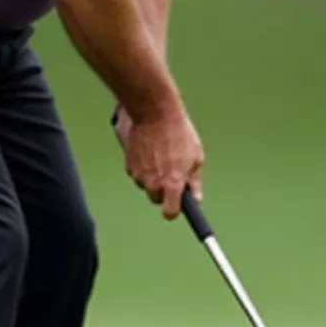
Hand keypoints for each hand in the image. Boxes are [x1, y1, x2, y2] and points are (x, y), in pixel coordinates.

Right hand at [123, 104, 203, 220]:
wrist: (154, 113)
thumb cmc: (178, 133)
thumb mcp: (195, 157)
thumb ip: (194, 182)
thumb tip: (196, 198)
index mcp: (172, 184)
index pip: (169, 213)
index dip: (173, 210)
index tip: (176, 206)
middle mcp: (153, 184)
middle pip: (157, 198)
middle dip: (163, 189)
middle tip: (171, 170)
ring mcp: (139, 175)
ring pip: (146, 184)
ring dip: (153, 176)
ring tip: (161, 155)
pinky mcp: (129, 166)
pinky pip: (138, 173)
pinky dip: (143, 166)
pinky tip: (150, 150)